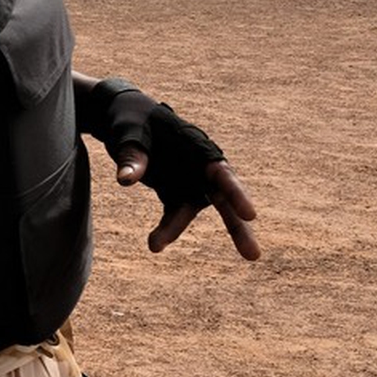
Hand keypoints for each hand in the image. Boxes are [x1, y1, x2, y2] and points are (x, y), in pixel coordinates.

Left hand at [81, 80, 260, 260]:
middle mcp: (199, 168)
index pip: (222, 172)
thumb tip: (126, 180)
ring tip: (153, 246)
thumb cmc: (132, 120)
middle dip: (236, 227)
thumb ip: (132, 155)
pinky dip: (163, 228)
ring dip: (175, 229)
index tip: (250, 215)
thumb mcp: (128, 132)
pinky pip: (171, 214)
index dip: (237, 193)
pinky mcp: (173, 193)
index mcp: (197, 147)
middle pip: (224, 199)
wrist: (123, 120)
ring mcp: (188, 182)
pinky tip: (153, 244)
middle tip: (253, 256)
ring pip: (191, 211)